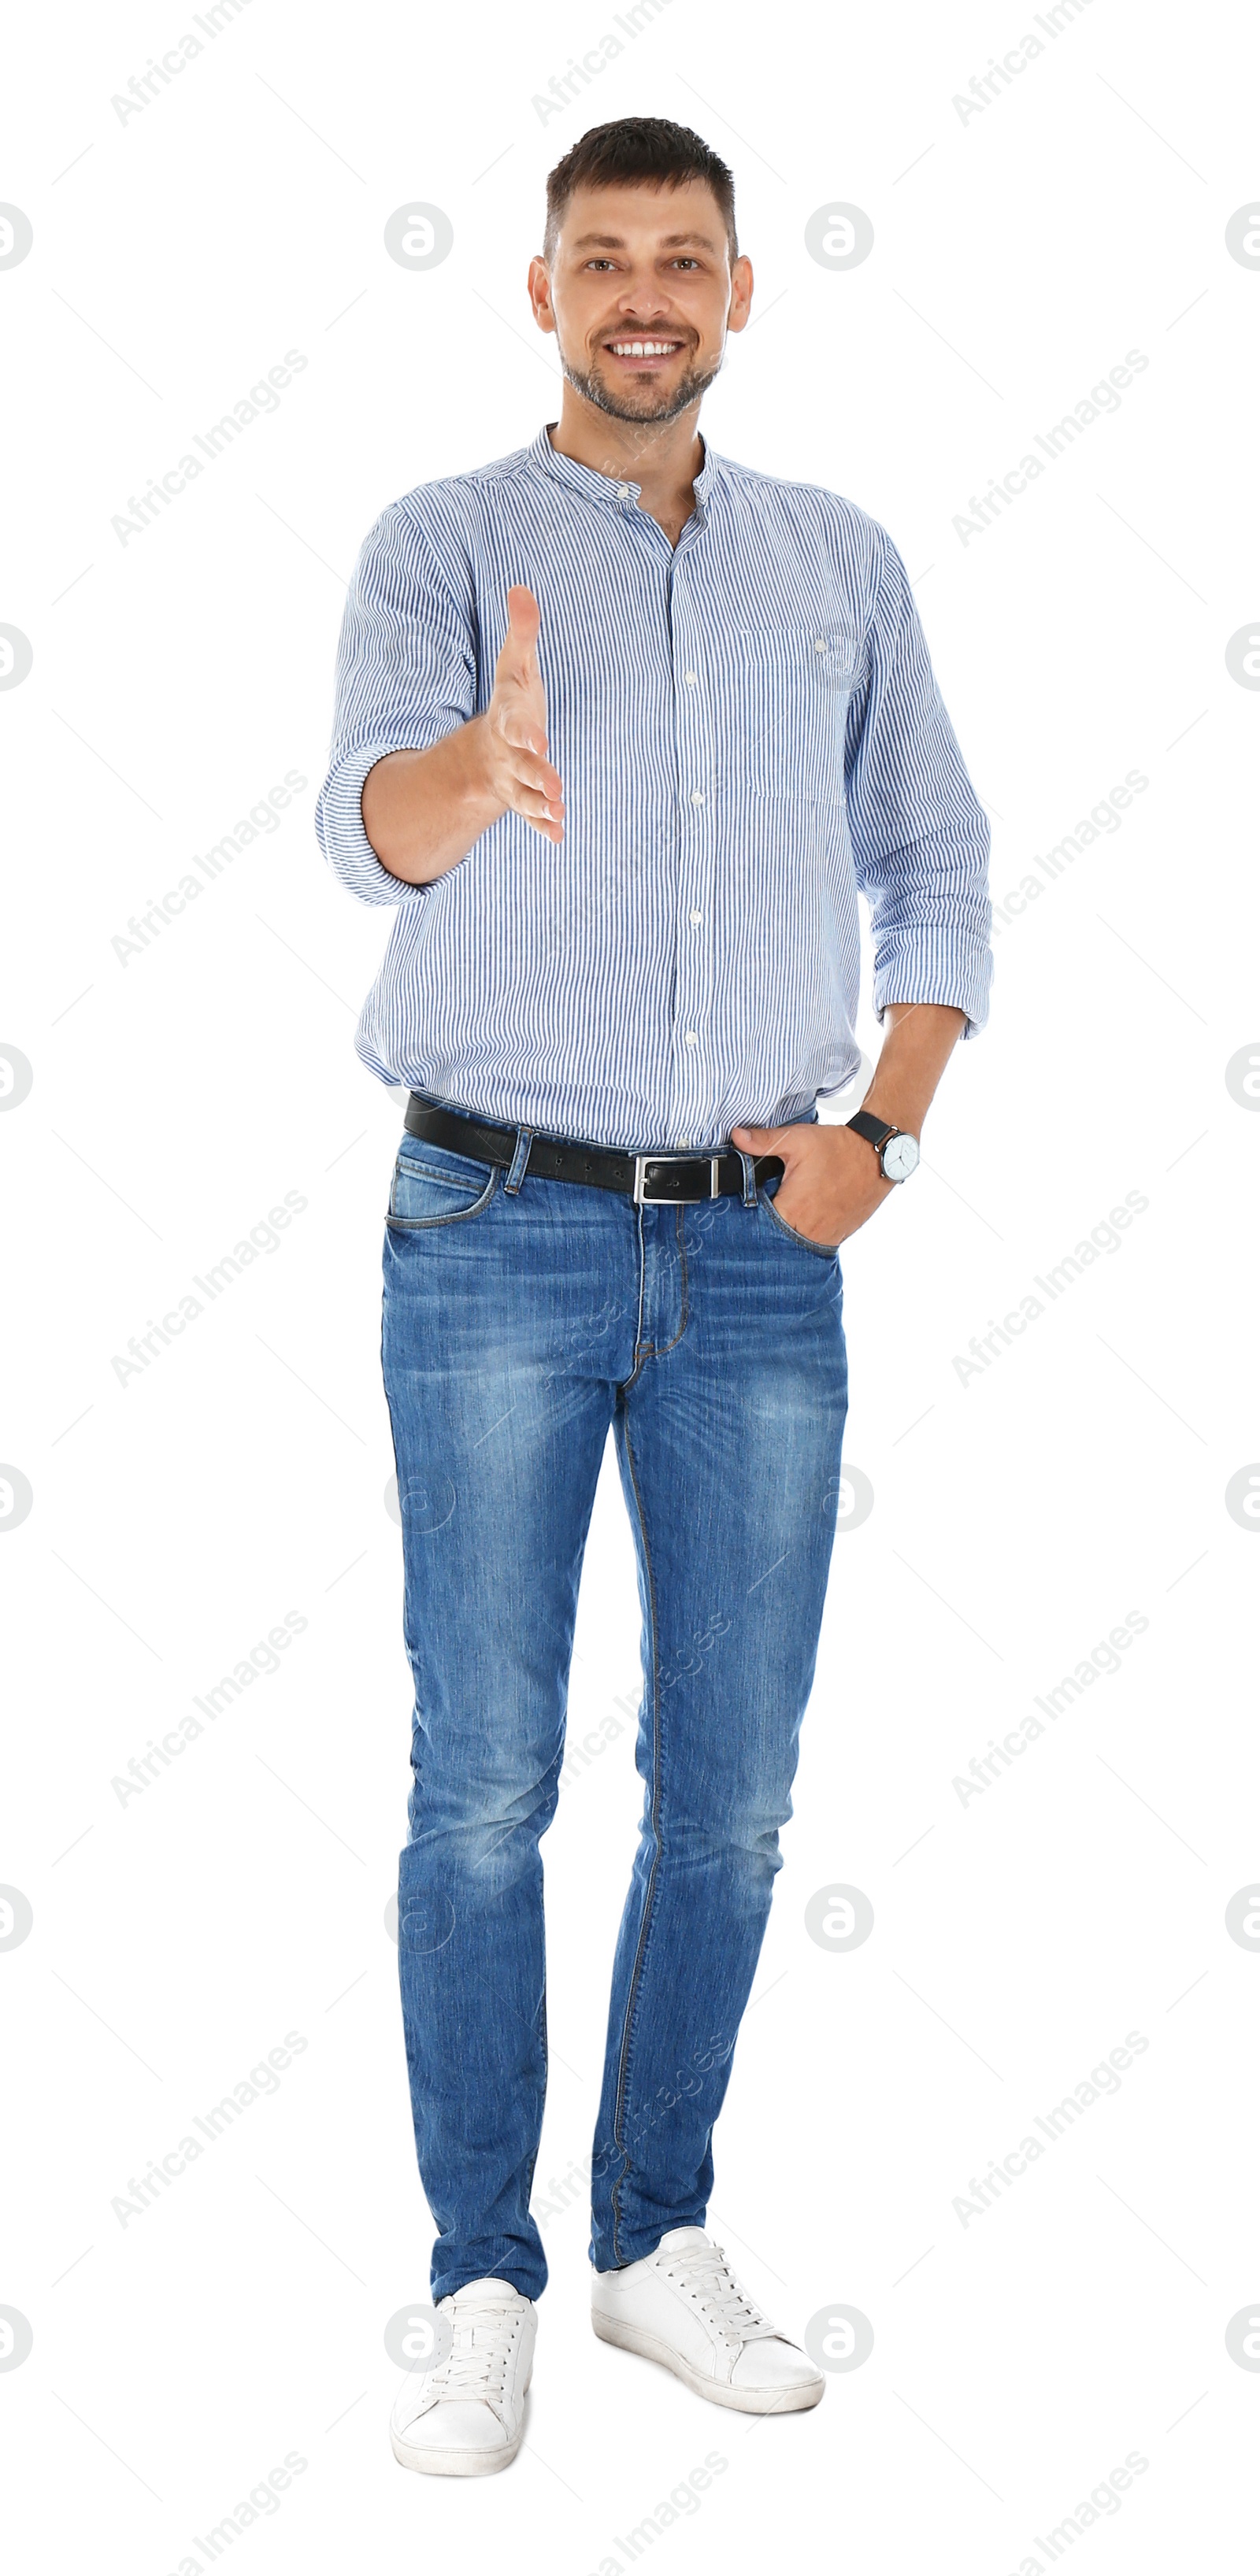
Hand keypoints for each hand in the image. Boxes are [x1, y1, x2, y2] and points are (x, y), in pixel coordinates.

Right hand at [476, 585, 564, 844]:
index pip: (513, 725)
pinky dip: (541, 826)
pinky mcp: (522, 798)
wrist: (488, 746)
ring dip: (540, 804)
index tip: (538, 740)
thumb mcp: (515, 665)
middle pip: (521, 764)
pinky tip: (559, 836)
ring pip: (524, 795)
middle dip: (536, 775)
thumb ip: (522, 630)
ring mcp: (512, 778)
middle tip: (555, 786)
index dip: (524, 732)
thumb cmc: (513, 700)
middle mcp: (507, 752)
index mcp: (508, 719)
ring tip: (559, 811)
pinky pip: (529, 815)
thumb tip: (521, 587)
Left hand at [730, 1120, 894, 1246]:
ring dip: (788, 1232)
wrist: (879, 1155)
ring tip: (786, 1213)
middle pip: (776, 1239)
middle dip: (767, 1227)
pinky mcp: (840, 1236)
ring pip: (796, 1244)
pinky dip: (807, 1233)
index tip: (750, 1207)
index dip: (750, 1219)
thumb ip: (763, 1141)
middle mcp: (809, 1230)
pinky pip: (815, 1242)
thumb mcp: (798, 1139)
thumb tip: (736, 1136)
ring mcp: (826, 1236)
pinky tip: (805, 1217)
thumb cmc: (838, 1147)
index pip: (758, 1227)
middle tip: (767, 1208)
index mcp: (793, 1210)